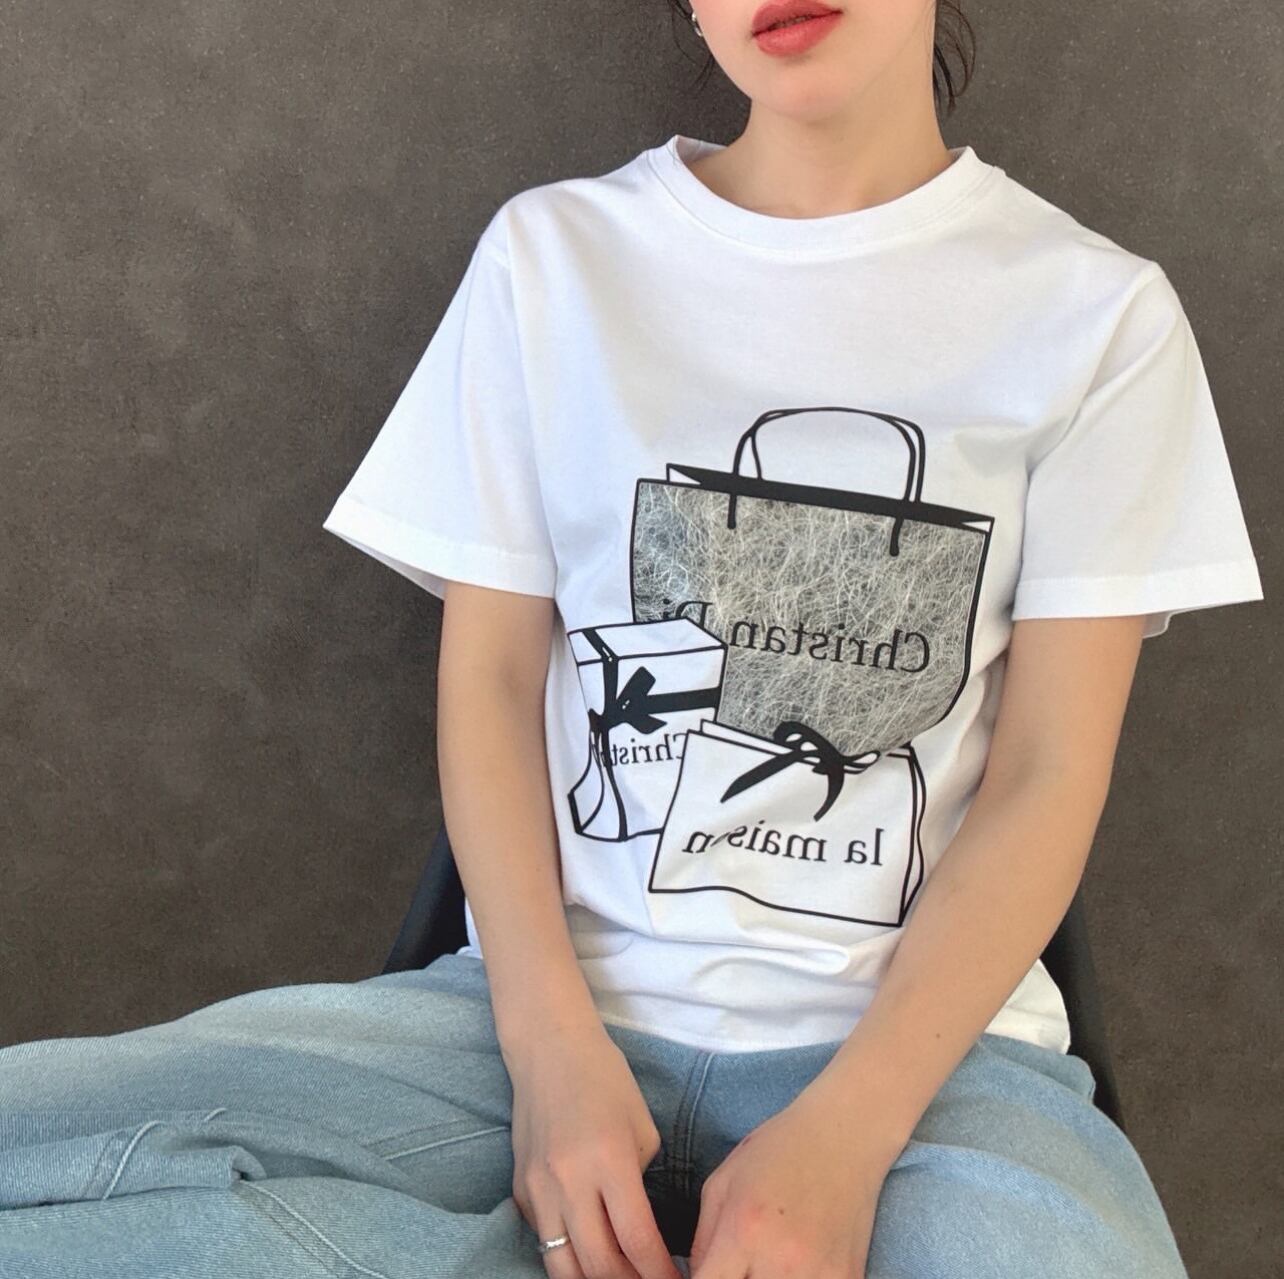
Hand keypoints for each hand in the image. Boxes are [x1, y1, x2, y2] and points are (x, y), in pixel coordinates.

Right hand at [504, 1022, 684, 1278]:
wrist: (547, 1048)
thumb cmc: (604, 1078)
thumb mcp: (642, 1127)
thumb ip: (641, 1184)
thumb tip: (642, 1232)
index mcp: (609, 1160)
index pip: (637, 1241)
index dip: (660, 1275)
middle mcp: (569, 1181)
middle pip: (600, 1266)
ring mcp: (538, 1189)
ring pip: (563, 1268)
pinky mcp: (520, 1192)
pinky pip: (545, 1242)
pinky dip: (569, 1258)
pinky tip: (591, 1256)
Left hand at [687, 1084, 903, 1278]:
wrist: (843, 1135)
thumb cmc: (777, 1150)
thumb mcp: (722, 1183)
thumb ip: (702, 1241)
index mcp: (743, 1232)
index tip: (709, 1274)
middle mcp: (780, 1260)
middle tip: (741, 1263)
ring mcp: (818, 1275)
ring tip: (767, 1261)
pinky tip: (798, 1264)